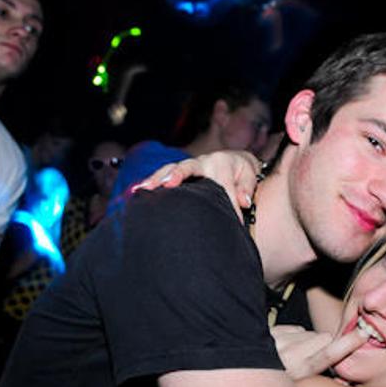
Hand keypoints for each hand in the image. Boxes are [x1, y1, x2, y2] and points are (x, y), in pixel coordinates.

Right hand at [133, 150, 261, 222]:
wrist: (236, 162)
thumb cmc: (242, 173)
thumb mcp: (249, 176)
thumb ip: (247, 188)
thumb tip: (243, 201)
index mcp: (222, 163)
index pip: (223, 187)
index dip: (228, 206)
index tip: (231, 225)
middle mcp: (202, 161)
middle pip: (187, 168)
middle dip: (176, 176)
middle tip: (167, 185)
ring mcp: (189, 166)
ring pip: (170, 170)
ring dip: (156, 179)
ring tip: (142, 189)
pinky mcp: (179, 173)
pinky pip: (163, 175)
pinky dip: (151, 183)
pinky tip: (136, 193)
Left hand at [271, 324, 366, 380]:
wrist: (241, 374)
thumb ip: (315, 375)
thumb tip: (337, 371)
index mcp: (298, 372)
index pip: (327, 355)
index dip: (347, 344)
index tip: (361, 334)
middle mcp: (286, 355)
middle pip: (323, 337)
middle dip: (322, 344)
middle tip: (310, 358)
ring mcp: (276, 341)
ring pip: (308, 332)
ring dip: (305, 341)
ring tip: (291, 356)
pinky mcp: (269, 332)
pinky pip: (294, 328)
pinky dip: (293, 337)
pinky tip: (283, 349)